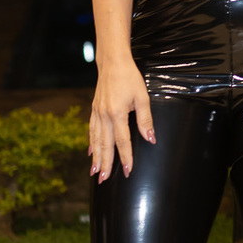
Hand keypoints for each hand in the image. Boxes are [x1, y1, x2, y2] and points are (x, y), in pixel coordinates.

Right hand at [89, 59, 155, 181]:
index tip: (127, 171)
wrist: (112, 62)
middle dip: (105, 164)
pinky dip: (91, 143)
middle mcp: (104, 115)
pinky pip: (91, 130)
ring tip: (95, 172)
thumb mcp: (142, 97)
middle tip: (104, 180)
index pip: (122, 141)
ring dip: (96, 157)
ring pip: (96, 140)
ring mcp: (97, 113)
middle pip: (105, 145)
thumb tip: (150, 139)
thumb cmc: (130, 78)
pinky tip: (91, 152)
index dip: (126, 157)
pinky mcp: (94, 109)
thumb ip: (145, 119)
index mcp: (117, 113)